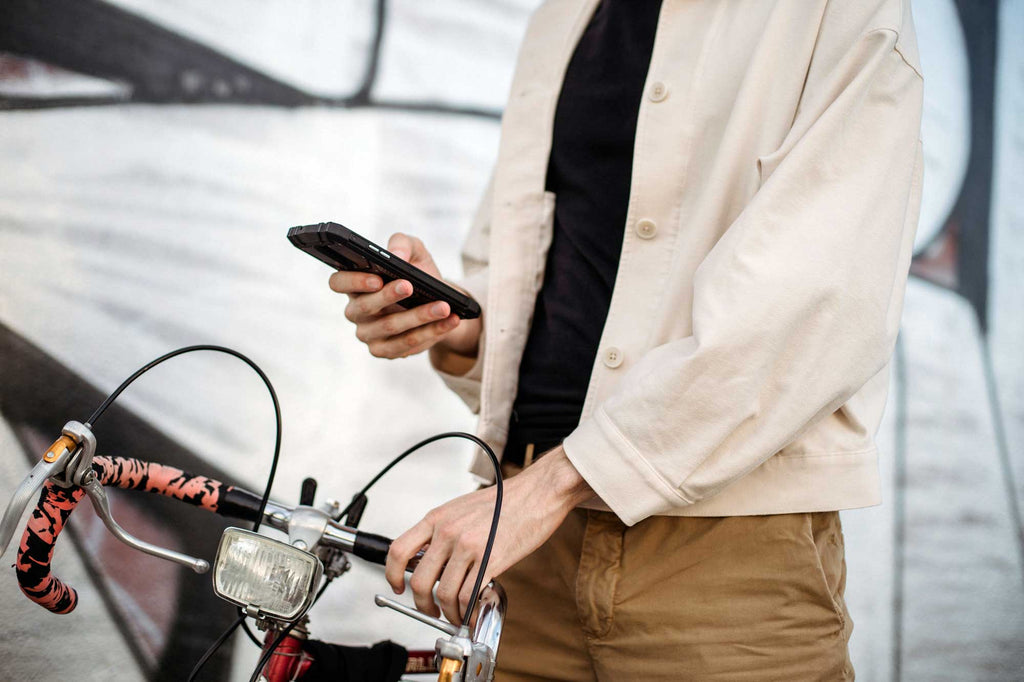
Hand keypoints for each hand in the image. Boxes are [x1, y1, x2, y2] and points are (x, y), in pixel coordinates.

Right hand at [328, 233, 480, 360]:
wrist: (439, 301)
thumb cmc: (418, 273)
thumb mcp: (414, 251)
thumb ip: (402, 244)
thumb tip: (395, 255)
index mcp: (355, 284)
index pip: (338, 282)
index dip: (354, 281)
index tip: (377, 278)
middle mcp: (356, 311)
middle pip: (365, 307)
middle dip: (389, 296)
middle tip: (410, 286)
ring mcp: (368, 334)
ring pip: (390, 327)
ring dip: (419, 316)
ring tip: (443, 306)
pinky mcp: (385, 351)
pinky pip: (407, 344)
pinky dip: (431, 332)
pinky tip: (449, 321)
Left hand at [385, 448, 592, 624]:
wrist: (536, 494)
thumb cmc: (505, 501)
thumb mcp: (461, 508)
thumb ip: (443, 531)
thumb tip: (432, 559)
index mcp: (437, 518)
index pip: (398, 550)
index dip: (392, 574)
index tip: (398, 586)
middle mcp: (448, 532)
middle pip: (419, 581)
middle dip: (422, 604)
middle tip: (430, 610)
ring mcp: (468, 547)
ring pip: (443, 594)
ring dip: (447, 613)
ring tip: (455, 615)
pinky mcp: (490, 561)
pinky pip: (468, 596)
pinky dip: (467, 611)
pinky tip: (471, 612)